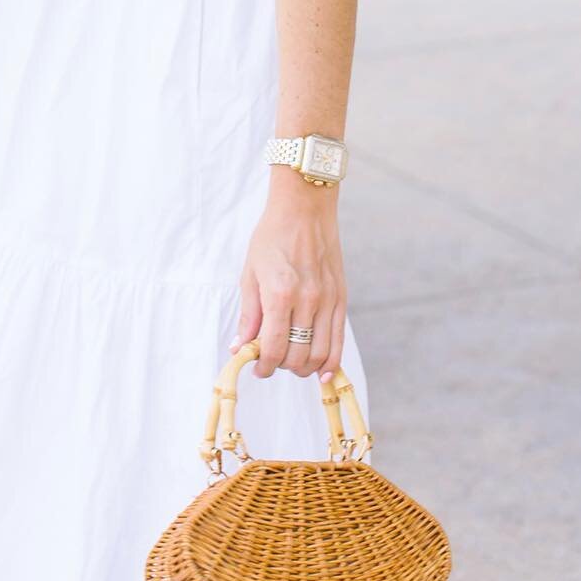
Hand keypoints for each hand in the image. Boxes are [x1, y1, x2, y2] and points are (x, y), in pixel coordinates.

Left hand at [232, 175, 346, 381]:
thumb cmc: (271, 237)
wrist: (304, 209)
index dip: (264, 365)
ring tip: (291, 363)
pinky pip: (339, 340)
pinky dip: (331, 362)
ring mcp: (328, 300)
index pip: (274, 347)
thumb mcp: (250, 273)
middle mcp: (308, 299)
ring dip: (304, 368)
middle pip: (298, 355)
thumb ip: (248, 315)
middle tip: (270, 361)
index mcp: (280, 292)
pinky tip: (321, 372)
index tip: (257, 368)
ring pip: (321, 354)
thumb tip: (239, 348)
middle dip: (281, 366)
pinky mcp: (341, 298)